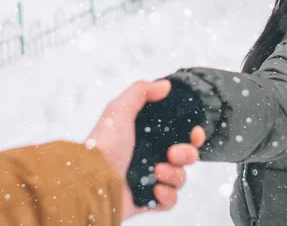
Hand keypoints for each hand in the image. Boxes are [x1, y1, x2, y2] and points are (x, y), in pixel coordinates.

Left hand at [86, 80, 205, 220]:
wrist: (92, 179)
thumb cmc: (104, 144)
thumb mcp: (119, 110)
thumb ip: (141, 92)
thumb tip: (165, 85)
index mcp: (148, 137)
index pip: (181, 135)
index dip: (193, 135)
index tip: (195, 134)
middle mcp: (152, 157)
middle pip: (187, 156)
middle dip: (187, 154)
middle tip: (172, 153)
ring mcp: (151, 179)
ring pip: (181, 178)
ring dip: (174, 175)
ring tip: (157, 172)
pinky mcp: (149, 200)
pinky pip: (171, 200)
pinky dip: (167, 196)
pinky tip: (155, 189)